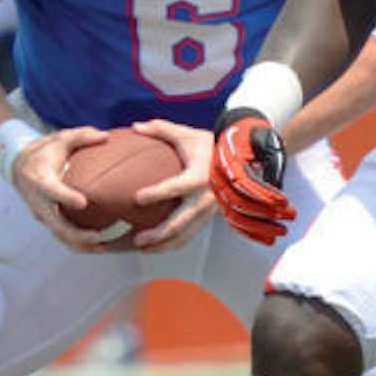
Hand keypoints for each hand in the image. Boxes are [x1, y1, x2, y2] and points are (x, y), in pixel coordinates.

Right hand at [10, 127, 109, 252]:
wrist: (21, 166)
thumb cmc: (47, 150)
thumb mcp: (61, 138)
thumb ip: (82, 136)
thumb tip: (105, 136)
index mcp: (40, 179)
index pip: (51, 190)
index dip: (65, 197)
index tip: (83, 203)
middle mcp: (38, 201)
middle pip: (55, 222)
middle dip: (76, 233)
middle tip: (99, 237)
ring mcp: (42, 214)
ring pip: (58, 235)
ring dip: (79, 244)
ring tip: (104, 248)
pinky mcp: (48, 221)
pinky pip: (62, 237)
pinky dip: (78, 245)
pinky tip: (100, 248)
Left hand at [128, 119, 218, 252]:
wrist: (239, 158)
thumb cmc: (209, 144)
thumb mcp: (187, 134)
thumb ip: (162, 129)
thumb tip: (136, 126)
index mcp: (200, 175)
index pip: (177, 186)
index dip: (158, 193)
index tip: (137, 198)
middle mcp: (206, 196)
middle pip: (181, 221)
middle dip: (158, 234)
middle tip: (136, 239)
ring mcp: (209, 210)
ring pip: (185, 234)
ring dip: (163, 245)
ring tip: (141, 248)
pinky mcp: (208, 217)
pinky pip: (190, 235)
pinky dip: (172, 244)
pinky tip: (154, 247)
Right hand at [210, 107, 292, 244]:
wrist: (237, 130)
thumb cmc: (255, 135)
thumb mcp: (267, 141)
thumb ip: (271, 162)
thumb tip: (277, 185)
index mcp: (227, 161)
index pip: (244, 182)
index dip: (264, 194)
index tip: (285, 201)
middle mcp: (218, 178)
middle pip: (238, 203)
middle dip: (266, 213)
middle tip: (291, 217)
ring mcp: (218, 191)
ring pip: (235, 216)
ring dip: (260, 227)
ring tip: (283, 231)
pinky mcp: (223, 199)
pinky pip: (233, 220)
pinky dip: (250, 232)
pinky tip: (268, 240)